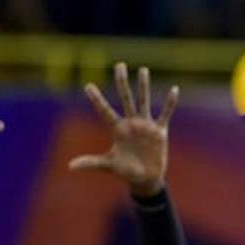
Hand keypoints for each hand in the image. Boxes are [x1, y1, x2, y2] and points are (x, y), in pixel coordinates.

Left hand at [69, 61, 177, 196]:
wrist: (145, 179)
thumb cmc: (125, 171)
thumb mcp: (108, 165)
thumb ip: (91, 162)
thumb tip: (70, 166)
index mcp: (117, 129)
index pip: (105, 111)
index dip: (97, 99)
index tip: (87, 86)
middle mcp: (131, 123)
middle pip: (125, 98)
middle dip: (122, 82)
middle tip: (119, 65)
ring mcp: (145, 126)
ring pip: (143, 101)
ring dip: (143, 86)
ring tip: (143, 70)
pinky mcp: (159, 132)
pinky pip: (165, 114)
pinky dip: (170, 103)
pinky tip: (174, 90)